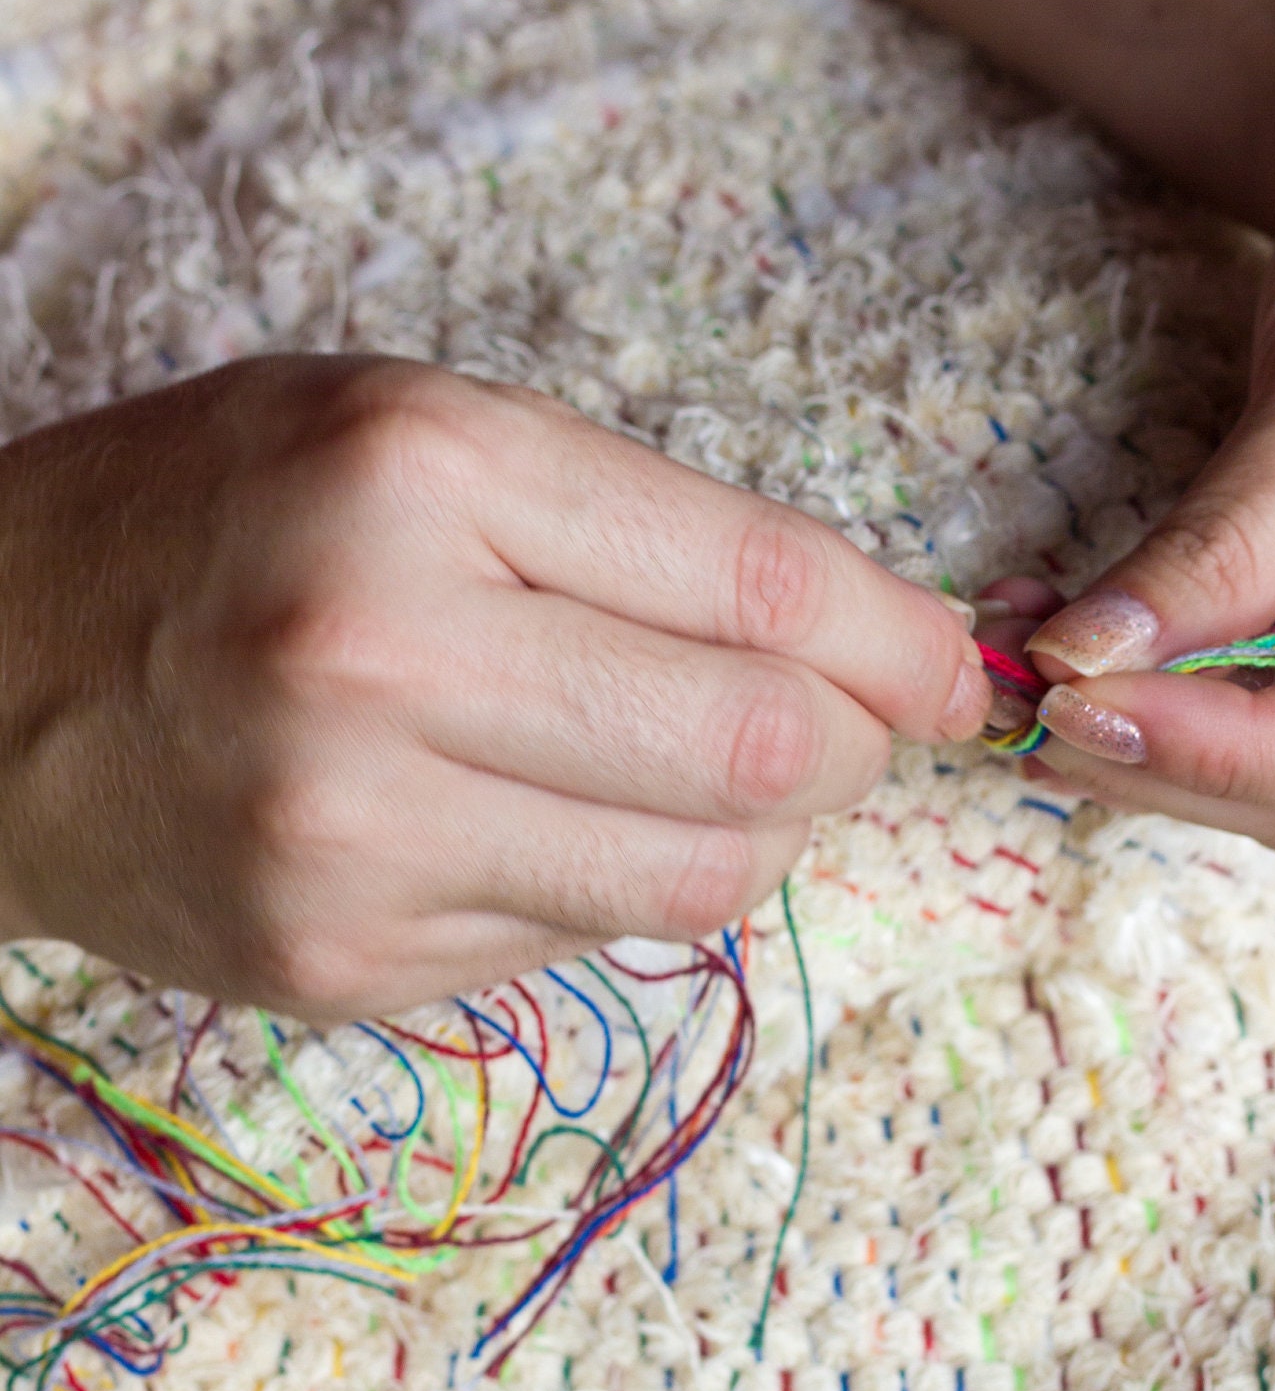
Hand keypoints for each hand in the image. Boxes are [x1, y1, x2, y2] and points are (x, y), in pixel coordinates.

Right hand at [0, 356, 988, 1017]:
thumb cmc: (206, 519)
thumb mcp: (402, 431)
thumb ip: (627, 526)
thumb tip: (867, 649)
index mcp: (416, 472)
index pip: (759, 584)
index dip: (901, 642)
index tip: (953, 668)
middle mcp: (380, 653)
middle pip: (755, 751)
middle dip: (851, 750)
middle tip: (848, 728)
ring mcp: (351, 831)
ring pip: (697, 879)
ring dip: (759, 835)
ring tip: (715, 775)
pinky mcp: (337, 959)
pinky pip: (582, 942)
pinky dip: (617, 886)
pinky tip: (553, 821)